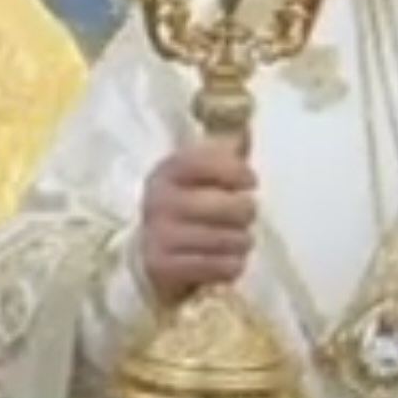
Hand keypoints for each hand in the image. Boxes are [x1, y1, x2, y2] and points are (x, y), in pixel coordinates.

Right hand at [134, 140, 256, 307]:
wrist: (146, 251)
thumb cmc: (185, 205)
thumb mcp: (199, 175)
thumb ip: (223, 152)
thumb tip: (246, 129)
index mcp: (168, 170)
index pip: (209, 162)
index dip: (237, 171)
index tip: (251, 182)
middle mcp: (159, 200)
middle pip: (227, 206)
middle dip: (245, 212)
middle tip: (245, 216)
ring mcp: (159, 235)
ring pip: (227, 239)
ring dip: (242, 242)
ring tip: (238, 239)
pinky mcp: (163, 267)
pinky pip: (218, 267)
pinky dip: (231, 265)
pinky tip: (228, 260)